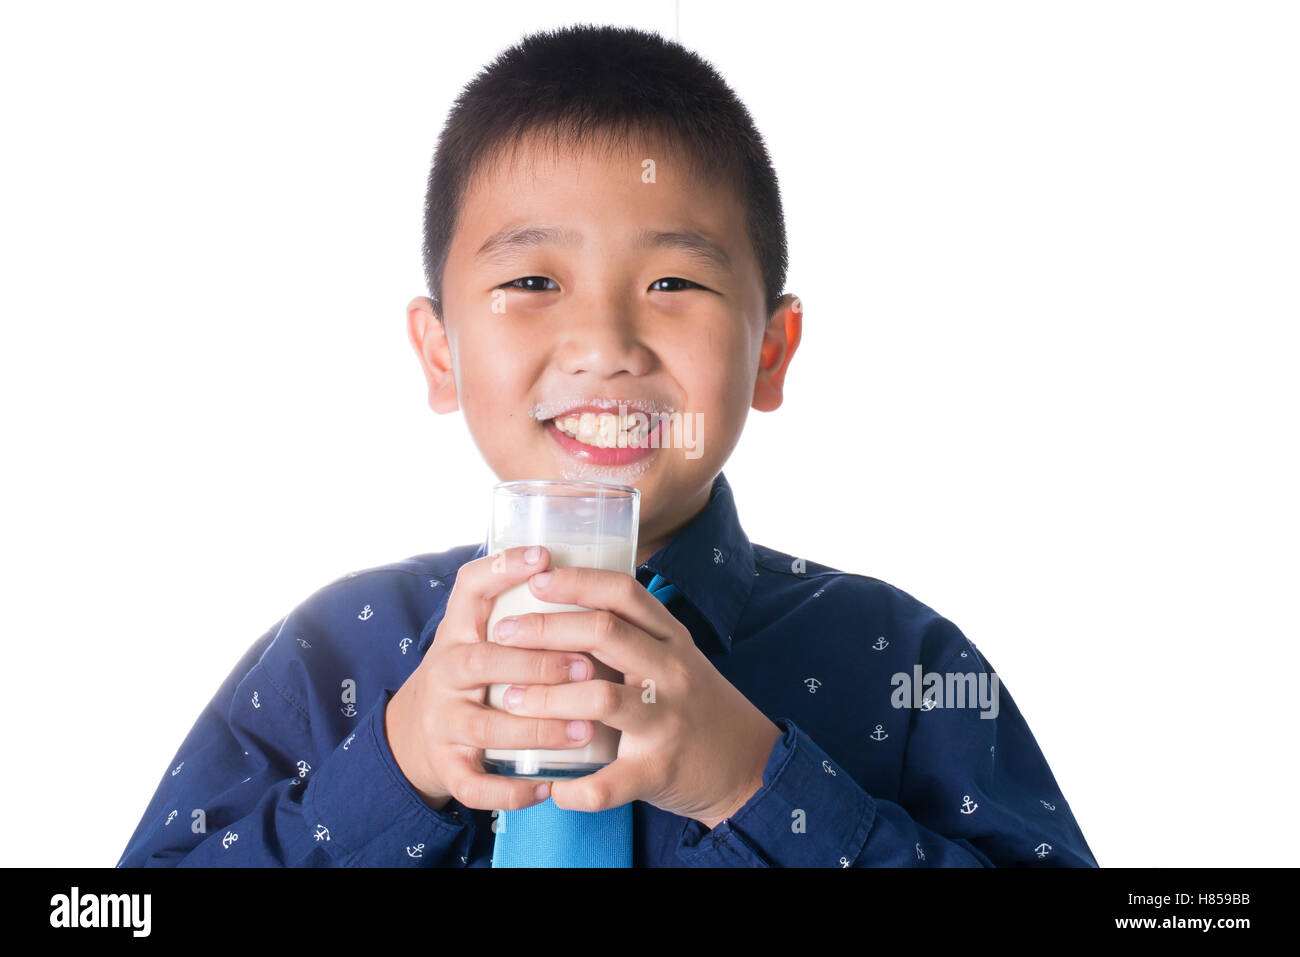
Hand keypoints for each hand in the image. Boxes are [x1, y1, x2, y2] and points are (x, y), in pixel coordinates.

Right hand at [385, 545, 600, 812]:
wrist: (418, 734)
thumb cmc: (475, 675)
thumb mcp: (484, 634)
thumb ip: (520, 606)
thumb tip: (585, 560)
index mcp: (459, 632)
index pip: (469, 588)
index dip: (501, 569)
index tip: (543, 556)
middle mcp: (444, 673)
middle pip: (480, 662)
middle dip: (534, 664)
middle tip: (585, 668)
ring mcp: (442, 723)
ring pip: (485, 726)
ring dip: (537, 728)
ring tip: (584, 730)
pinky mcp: (447, 767)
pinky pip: (475, 785)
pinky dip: (511, 791)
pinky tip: (549, 787)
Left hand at [491, 565, 782, 828]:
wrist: (749, 765)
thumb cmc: (694, 706)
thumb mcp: (673, 657)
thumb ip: (631, 635)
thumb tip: (564, 605)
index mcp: (671, 638)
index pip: (623, 593)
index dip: (576, 581)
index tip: (534, 579)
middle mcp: (672, 671)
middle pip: (604, 633)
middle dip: (544, 629)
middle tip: (502, 634)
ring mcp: (667, 720)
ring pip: (599, 699)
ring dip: (547, 698)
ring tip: (510, 700)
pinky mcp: (660, 770)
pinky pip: (609, 781)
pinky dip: (575, 787)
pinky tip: (552, 786)